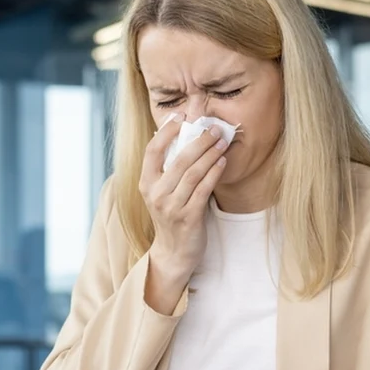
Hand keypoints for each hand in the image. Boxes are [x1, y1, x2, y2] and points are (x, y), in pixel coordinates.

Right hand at [140, 117, 228, 277]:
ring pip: (193, 173)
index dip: (166, 132)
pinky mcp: (188, 218)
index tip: (180, 116)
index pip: (152, 151)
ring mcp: (171, 207)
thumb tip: (186, 136)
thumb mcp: (162, 192)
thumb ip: (169, 169)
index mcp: (146, 184)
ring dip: (210, 154)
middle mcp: (155, 194)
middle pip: (178, 160)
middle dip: (199, 141)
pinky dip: (214, 173)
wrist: (174, 252)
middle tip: (214, 128)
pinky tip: (222, 162)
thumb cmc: (171, 216)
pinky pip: (203, 190)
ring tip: (222, 141)